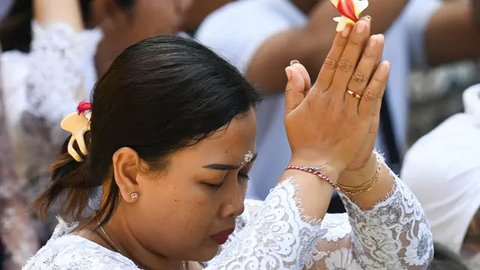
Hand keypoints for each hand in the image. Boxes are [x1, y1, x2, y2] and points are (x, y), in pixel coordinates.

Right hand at [284, 18, 389, 177]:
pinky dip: (378, 81)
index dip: (339, 44)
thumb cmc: (302, 139)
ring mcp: (348, 111)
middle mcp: (333, 100)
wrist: (316, 167)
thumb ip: (294, 88)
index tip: (345, 26)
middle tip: (364, 22)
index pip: (330, 63)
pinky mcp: (361, 122)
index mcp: (317, 96)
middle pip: (347, 66)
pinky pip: (371, 98)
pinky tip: (385, 64)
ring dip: (369, 57)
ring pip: (361, 79)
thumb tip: (292, 65)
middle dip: (355, 42)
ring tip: (377, 36)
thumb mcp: (291, 114)